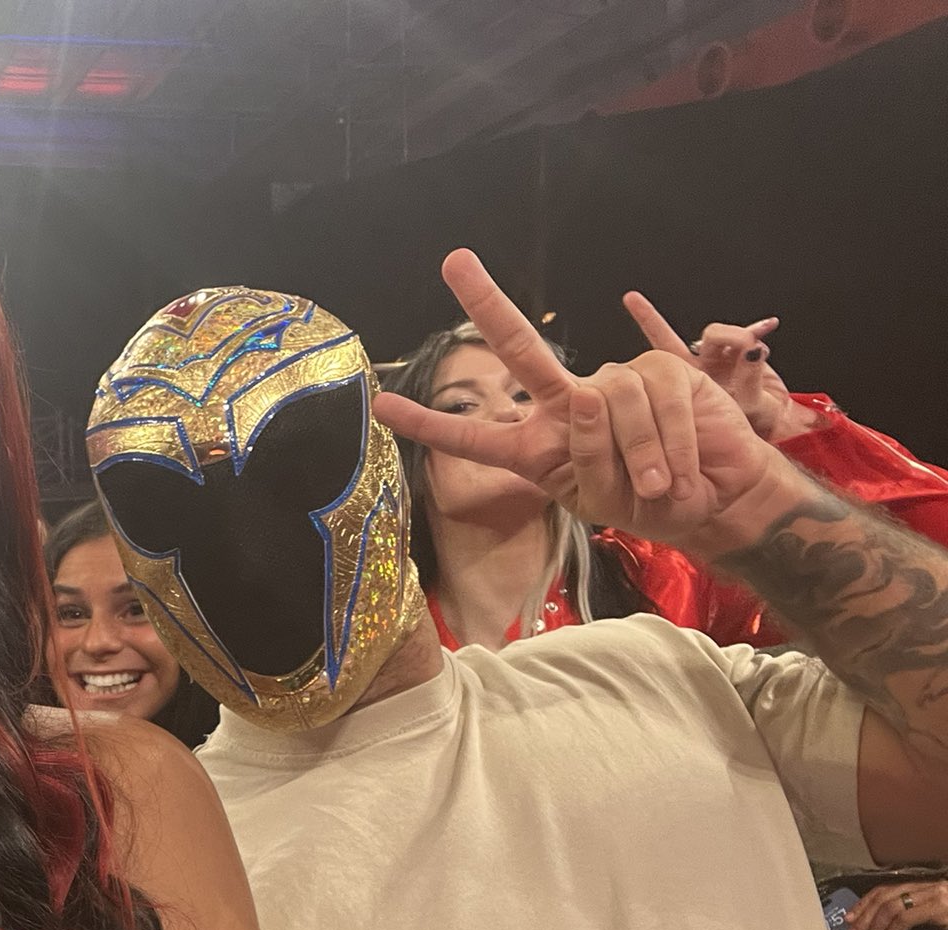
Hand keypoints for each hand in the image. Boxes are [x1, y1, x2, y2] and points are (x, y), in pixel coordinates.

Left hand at [371, 250, 815, 560]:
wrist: (713, 499)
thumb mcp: (603, 502)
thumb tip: (581, 397)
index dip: (430, 424)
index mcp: (536, 447)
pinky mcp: (661, 367)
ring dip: (638, 456)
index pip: (475, 437)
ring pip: (604, 400)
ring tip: (658, 486)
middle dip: (486, 304)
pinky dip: (670, 444)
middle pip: (520, 350)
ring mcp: (612, 382)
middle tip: (454, 260)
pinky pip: (654, 400)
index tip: (382, 403)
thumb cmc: (651, 504)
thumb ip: (584, 461)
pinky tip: (679, 468)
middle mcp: (565, 405)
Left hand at [845, 880, 947, 929]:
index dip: (865, 903)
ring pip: (892, 905)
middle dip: (864, 915)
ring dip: (875, 924)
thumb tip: (878, 927)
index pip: (885, 889)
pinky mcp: (941, 908)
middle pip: (884, 896)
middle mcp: (928, 887)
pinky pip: (907, 917)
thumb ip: (910, 916)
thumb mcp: (931, 917)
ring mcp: (936, 896)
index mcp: (924, 887)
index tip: (849, 918)